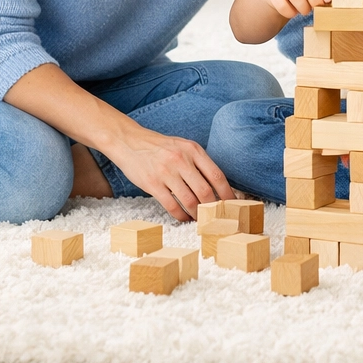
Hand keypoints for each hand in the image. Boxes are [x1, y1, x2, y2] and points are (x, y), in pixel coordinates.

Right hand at [110, 124, 234, 221]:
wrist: (130, 142)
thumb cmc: (160, 147)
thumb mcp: (183, 146)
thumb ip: (198, 161)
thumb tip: (217, 184)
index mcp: (193, 150)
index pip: (216, 175)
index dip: (227, 193)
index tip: (232, 204)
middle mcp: (182, 160)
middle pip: (205, 191)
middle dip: (213, 208)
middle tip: (217, 217)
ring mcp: (166, 172)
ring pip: (189, 201)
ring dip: (197, 214)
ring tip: (201, 219)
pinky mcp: (152, 184)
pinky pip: (171, 206)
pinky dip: (181, 216)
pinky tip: (184, 218)